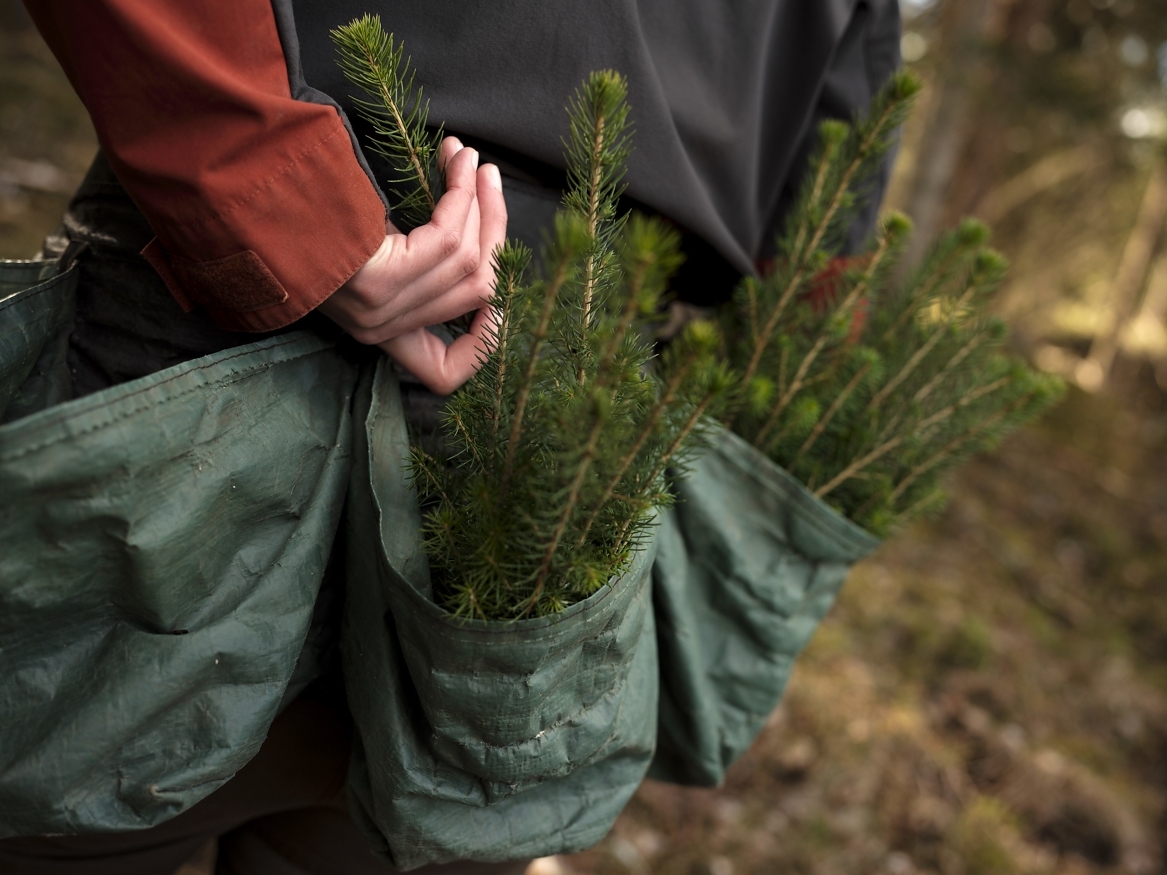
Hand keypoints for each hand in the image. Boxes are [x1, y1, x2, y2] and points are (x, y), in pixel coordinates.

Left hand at [319, 136, 506, 394]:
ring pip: (468, 262)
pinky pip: (447, 238)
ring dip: (479, 203)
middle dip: (492, 230)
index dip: (482, 341)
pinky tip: (458, 163)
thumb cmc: (300, 212)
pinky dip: (461, 195)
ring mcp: (380, 308)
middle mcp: (381, 329)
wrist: (240, 192)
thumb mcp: (365, 250)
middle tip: (489, 178)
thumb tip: (476, 229)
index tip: (494, 291)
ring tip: (472, 161)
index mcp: (379, 332)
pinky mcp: (379, 279)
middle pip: (476, 294)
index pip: (443, 373)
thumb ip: (412, 259)